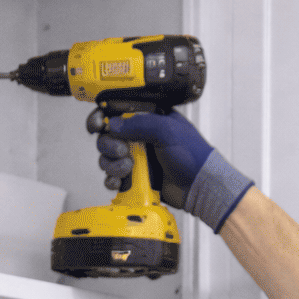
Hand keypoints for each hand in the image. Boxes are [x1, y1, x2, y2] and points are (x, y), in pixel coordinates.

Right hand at [95, 110, 212, 207]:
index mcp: (147, 119)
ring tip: (128, 168)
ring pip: (108, 158)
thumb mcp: (166, 129)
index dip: (103, 118)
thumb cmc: (192, 155)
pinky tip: (119, 182)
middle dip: (108, 145)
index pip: (117, 113)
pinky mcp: (135, 177)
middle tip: (122, 151)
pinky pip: (114, 177)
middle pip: (107, 137)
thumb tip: (114, 125)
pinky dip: (112, 180)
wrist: (199, 185)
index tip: (98, 125)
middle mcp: (139, 137)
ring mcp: (136, 158)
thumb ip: (139, 123)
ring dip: (112, 164)